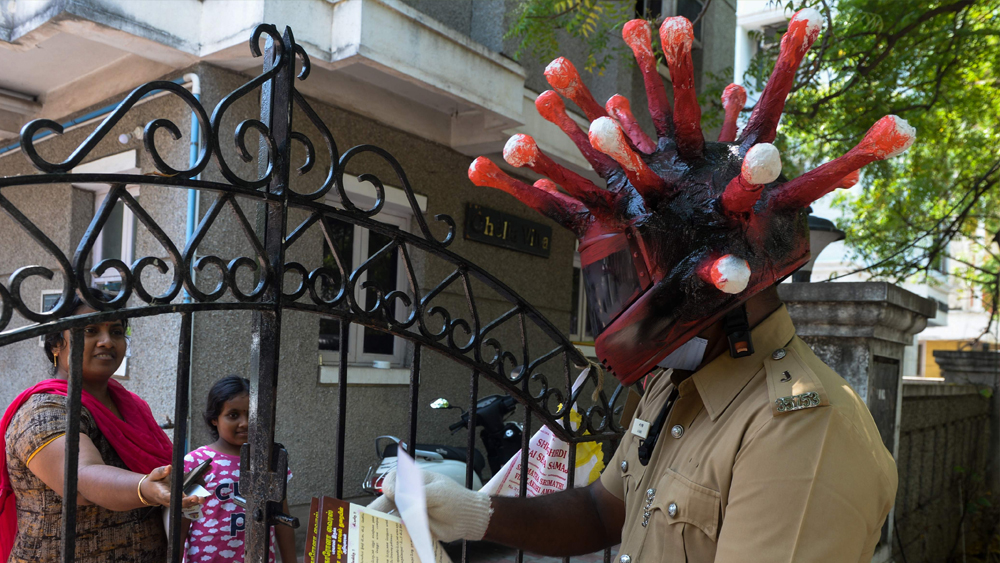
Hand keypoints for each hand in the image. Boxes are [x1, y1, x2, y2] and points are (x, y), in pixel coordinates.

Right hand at [140, 466, 204, 509]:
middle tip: (196, 498)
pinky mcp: (181, 500)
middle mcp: (169, 500)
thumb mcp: (154, 475)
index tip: (183, 497)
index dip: (175, 498)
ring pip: (185, 504)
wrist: (151, 491)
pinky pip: (189, 500)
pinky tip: (204, 493)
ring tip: (202, 498)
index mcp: (161, 494)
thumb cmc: (154, 482)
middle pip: (179, 503)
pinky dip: (197, 497)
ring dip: (194, 502)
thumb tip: (169, 467)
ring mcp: (176, 501)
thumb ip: (161, 472)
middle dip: (188, 501)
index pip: (168, 498)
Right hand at [374, 469, 491, 542]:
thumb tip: (399, 494)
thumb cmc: (456, 499)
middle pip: (387, 500)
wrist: (467, 519)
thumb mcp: (439, 493)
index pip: (393, 479)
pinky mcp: (412, 526)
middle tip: (366, 517)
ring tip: (373, 531)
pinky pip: (399, 530)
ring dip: (382, 523)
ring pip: (390, 516)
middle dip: (376, 508)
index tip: (390, 492)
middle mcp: (408, 496)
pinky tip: (388, 539)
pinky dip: (393, 534)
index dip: (388, 485)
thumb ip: (419, 494)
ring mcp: (409, 511)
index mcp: (414, 481)